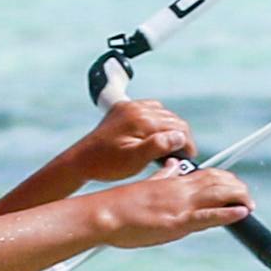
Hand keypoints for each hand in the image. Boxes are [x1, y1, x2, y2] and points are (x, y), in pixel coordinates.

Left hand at [74, 95, 197, 178]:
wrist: (82, 161)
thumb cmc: (106, 164)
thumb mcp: (134, 160)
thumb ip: (158, 146)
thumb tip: (179, 137)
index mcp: (140, 119)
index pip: (177, 126)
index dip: (187, 143)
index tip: (188, 158)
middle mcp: (136, 108)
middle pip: (172, 119)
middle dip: (180, 137)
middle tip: (180, 156)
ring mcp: (129, 107)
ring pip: (162, 114)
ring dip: (169, 129)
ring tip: (167, 148)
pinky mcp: (123, 109)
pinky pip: (149, 110)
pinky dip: (157, 122)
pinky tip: (154, 136)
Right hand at [78, 165, 251, 248]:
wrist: (104, 215)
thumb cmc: (119, 205)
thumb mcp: (145, 186)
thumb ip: (161, 176)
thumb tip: (171, 166)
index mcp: (172, 182)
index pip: (206, 174)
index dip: (225, 179)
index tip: (234, 185)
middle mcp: (180, 190)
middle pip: (218, 182)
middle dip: (236, 188)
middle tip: (247, 197)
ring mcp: (180, 205)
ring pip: (218, 194)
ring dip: (238, 198)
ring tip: (250, 204)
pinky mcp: (177, 221)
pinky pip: (209, 216)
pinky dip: (229, 213)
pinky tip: (242, 213)